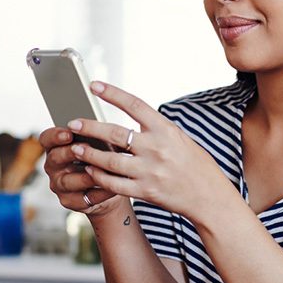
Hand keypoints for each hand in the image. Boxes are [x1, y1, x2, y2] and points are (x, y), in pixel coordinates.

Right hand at [39, 126, 121, 217]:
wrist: (112, 186)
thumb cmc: (102, 160)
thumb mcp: (101, 145)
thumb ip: (98, 138)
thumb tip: (105, 130)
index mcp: (57, 148)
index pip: (47, 139)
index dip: (55, 136)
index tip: (69, 133)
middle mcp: (54, 166)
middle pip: (55, 158)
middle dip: (69, 152)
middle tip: (85, 148)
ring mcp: (60, 185)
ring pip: (68, 181)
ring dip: (85, 175)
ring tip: (101, 170)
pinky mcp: (70, 201)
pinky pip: (83, 198)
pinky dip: (99, 192)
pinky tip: (111, 186)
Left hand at [65, 81, 230, 220]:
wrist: (209, 196)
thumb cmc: (195, 165)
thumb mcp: (179, 139)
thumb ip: (155, 130)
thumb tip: (130, 120)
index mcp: (165, 130)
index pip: (134, 105)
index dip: (112, 93)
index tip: (93, 85)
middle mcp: (156, 148)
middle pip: (115, 134)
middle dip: (90, 127)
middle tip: (72, 123)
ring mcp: (149, 171)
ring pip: (109, 161)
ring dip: (89, 153)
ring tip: (76, 147)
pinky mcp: (145, 191)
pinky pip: (114, 184)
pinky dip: (98, 177)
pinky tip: (89, 171)